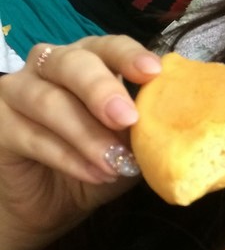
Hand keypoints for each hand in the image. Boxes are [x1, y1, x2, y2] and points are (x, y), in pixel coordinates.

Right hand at [0, 36, 161, 249]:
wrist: (50, 204)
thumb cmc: (96, 162)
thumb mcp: (130, 146)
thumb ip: (149, 129)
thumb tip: (180, 123)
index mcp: (92, 59)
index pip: (109, 45)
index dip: (129, 55)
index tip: (153, 72)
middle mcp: (53, 65)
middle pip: (73, 63)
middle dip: (102, 89)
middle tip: (127, 118)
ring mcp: (20, 90)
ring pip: (50, 101)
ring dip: (86, 134)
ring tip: (114, 163)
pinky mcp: (0, 123)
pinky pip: (32, 135)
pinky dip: (67, 156)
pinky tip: (94, 173)